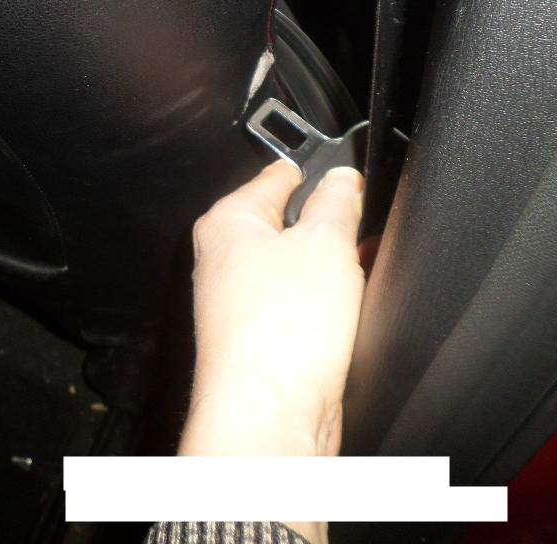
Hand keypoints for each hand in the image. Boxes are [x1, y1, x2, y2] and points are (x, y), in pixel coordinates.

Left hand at [179, 160, 364, 458]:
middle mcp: (223, 260)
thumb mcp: (325, 242)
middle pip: (284, 223)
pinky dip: (323, 300)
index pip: (272, 177)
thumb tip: (342, 180)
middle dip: (325, 225)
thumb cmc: (277, 333)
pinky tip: (345, 308)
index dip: (312, 169)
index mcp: (227, 222)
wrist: (268, 412)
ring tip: (355, 269)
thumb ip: (337, 201)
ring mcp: (238, 301)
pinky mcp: (258, 337)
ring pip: (293, 266)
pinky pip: (296, 304)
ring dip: (328, 266)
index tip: (338, 168)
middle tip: (356, 225)